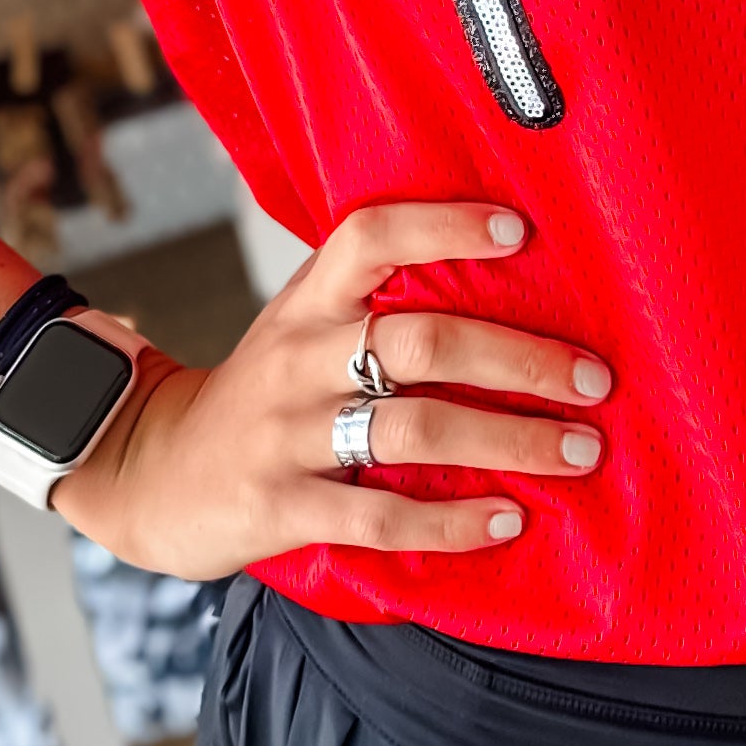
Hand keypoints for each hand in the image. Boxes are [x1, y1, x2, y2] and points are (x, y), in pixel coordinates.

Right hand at [53, 201, 609, 577]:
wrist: (150, 473)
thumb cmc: (261, 394)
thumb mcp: (300, 328)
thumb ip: (374, 303)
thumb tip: (499, 280)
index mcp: (307, 302)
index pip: (370, 235)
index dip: (443, 225)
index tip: (521, 230)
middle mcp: (299, 357)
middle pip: (420, 339)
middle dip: (520, 359)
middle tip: (595, 379)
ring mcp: (288, 433)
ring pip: (414, 428)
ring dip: (509, 440)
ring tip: (578, 452)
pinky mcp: (281, 505)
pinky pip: (378, 514)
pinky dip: (451, 520)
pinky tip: (506, 520)